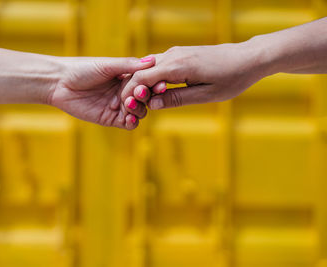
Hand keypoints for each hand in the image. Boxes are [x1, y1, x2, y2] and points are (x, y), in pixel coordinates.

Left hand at [48, 56, 154, 129]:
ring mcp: (118, 106)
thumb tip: (152, 61)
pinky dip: (132, 123)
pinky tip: (129, 118)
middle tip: (140, 93)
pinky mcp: (109, 119)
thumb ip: (129, 66)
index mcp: (126, 77)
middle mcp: (124, 92)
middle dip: (146, 97)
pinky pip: (127, 124)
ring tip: (130, 105)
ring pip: (139, 112)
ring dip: (139, 110)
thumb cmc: (81, 69)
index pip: (146, 82)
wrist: (59, 83)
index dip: (153, 84)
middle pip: (145, 98)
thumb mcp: (107, 65)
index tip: (159, 85)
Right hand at [120, 42, 269, 112]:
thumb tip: (152, 105)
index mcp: (178, 65)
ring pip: (148, 67)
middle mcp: (173, 55)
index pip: (142, 77)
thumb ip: (177, 99)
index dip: (131, 93)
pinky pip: (159, 65)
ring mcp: (176, 52)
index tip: (127, 108)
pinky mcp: (180, 53)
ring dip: (142, 84)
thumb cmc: (231, 78)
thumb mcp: (205, 95)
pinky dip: (152, 78)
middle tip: (130, 108)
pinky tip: (154, 91)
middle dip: (132, 89)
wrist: (248, 58)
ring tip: (141, 102)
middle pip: (141, 71)